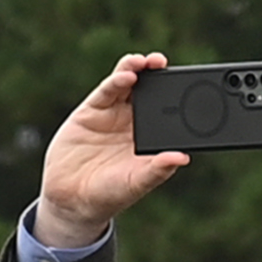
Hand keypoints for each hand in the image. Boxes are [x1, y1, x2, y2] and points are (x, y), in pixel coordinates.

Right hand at [30, 52, 185, 256]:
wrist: (72, 200)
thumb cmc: (109, 194)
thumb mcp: (137, 183)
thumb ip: (158, 170)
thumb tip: (183, 158)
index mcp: (150, 136)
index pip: (166, 110)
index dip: (175, 95)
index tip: (188, 83)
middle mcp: (132, 121)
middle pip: (147, 90)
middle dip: (155, 74)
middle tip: (162, 62)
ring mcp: (112, 114)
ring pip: (127, 84)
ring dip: (136, 70)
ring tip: (146, 62)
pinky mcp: (90, 112)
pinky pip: (106, 92)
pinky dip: (116, 81)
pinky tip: (127, 76)